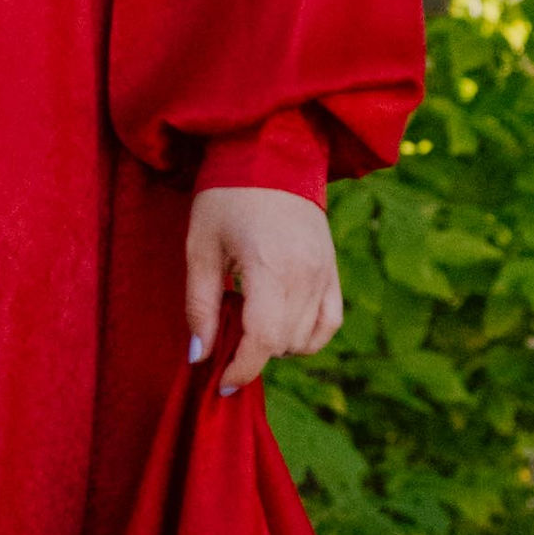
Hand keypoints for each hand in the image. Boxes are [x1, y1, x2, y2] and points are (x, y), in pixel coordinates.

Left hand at [184, 182, 342, 402]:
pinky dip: (307, 335)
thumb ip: (200, 305)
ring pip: (306, 339)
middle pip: (282, 344)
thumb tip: (200, 356)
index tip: (220, 383)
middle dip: (250, 355)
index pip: (262, 340)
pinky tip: (281, 324)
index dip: (240, 370)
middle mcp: (305, 274)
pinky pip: (329, 323)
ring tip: (248, 321)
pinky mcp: (333, 269)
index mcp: (270, 267)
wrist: (272, 151)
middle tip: (223, 342)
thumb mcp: (200, 247)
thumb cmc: (226, 195)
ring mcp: (325, 272)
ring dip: (276, 344)